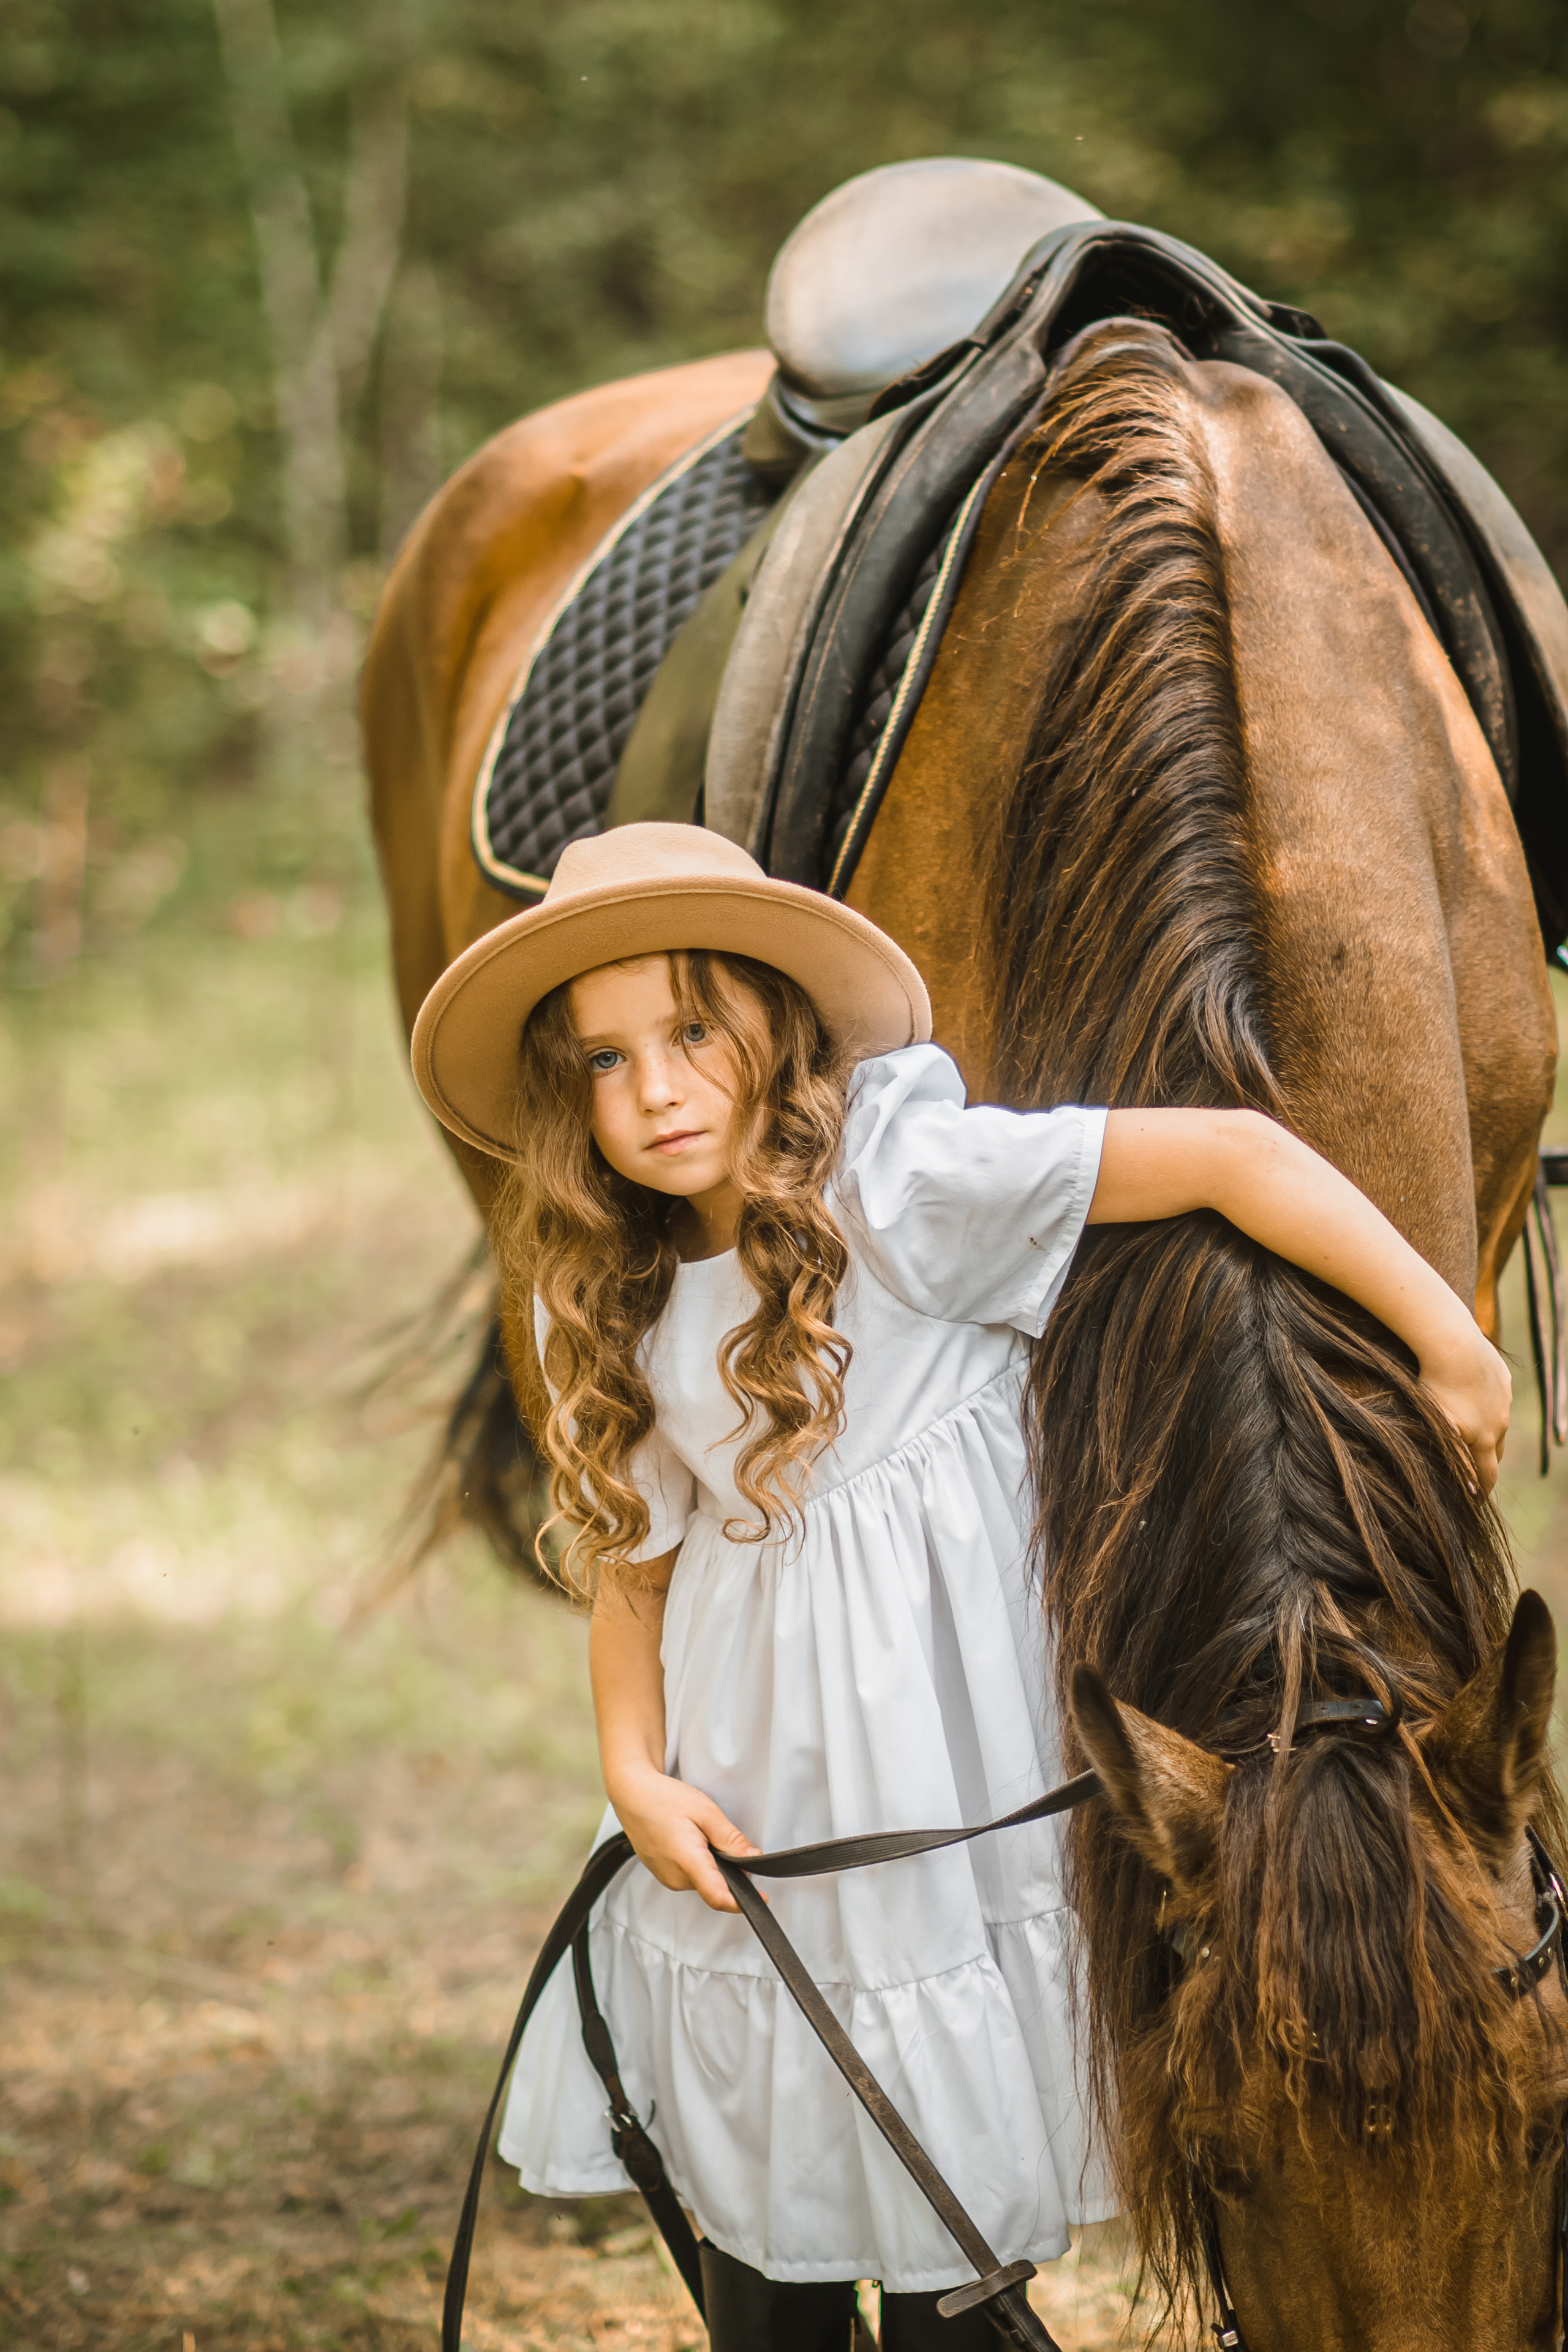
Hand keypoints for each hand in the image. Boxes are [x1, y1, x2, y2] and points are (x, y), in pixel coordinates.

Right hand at [607, 1763, 758, 1911]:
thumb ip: (731, 1840)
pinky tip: (689, 1839)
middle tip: (722, 1839)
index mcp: (687, 1862)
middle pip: (714, 1887)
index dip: (742, 1902)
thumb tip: (753, 1858)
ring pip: (702, 1881)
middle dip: (728, 1870)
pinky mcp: (662, 1874)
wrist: (632, 1793)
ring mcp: (666, 1878)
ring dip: (711, 1865)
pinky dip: (697, 1862)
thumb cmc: (664, 1798)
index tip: (761, 1898)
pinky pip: (688, 1875)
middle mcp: (675, 1877)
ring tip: (700, 1834)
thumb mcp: (707, 1812)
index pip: (718, 1897)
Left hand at [1419, 1324, 1511, 1493]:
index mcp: (1486, 1438)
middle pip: (1496, 1450)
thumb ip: (1457, 1458)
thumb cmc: (1437, 1387)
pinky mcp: (1503, 1377)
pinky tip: (1471, 1397)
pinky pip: (1497, 1397)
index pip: (1488, 1474)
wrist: (1453, 1344)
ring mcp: (1504, 1398)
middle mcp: (1501, 1420)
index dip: (1482, 1491)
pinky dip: (1486, 1404)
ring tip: (1471, 1433)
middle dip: (1486, 1463)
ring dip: (1487, 1432)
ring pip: (1498, 1422)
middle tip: (1472, 1470)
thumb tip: (1470, 1488)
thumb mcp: (1441, 1427)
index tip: (1475, 1502)